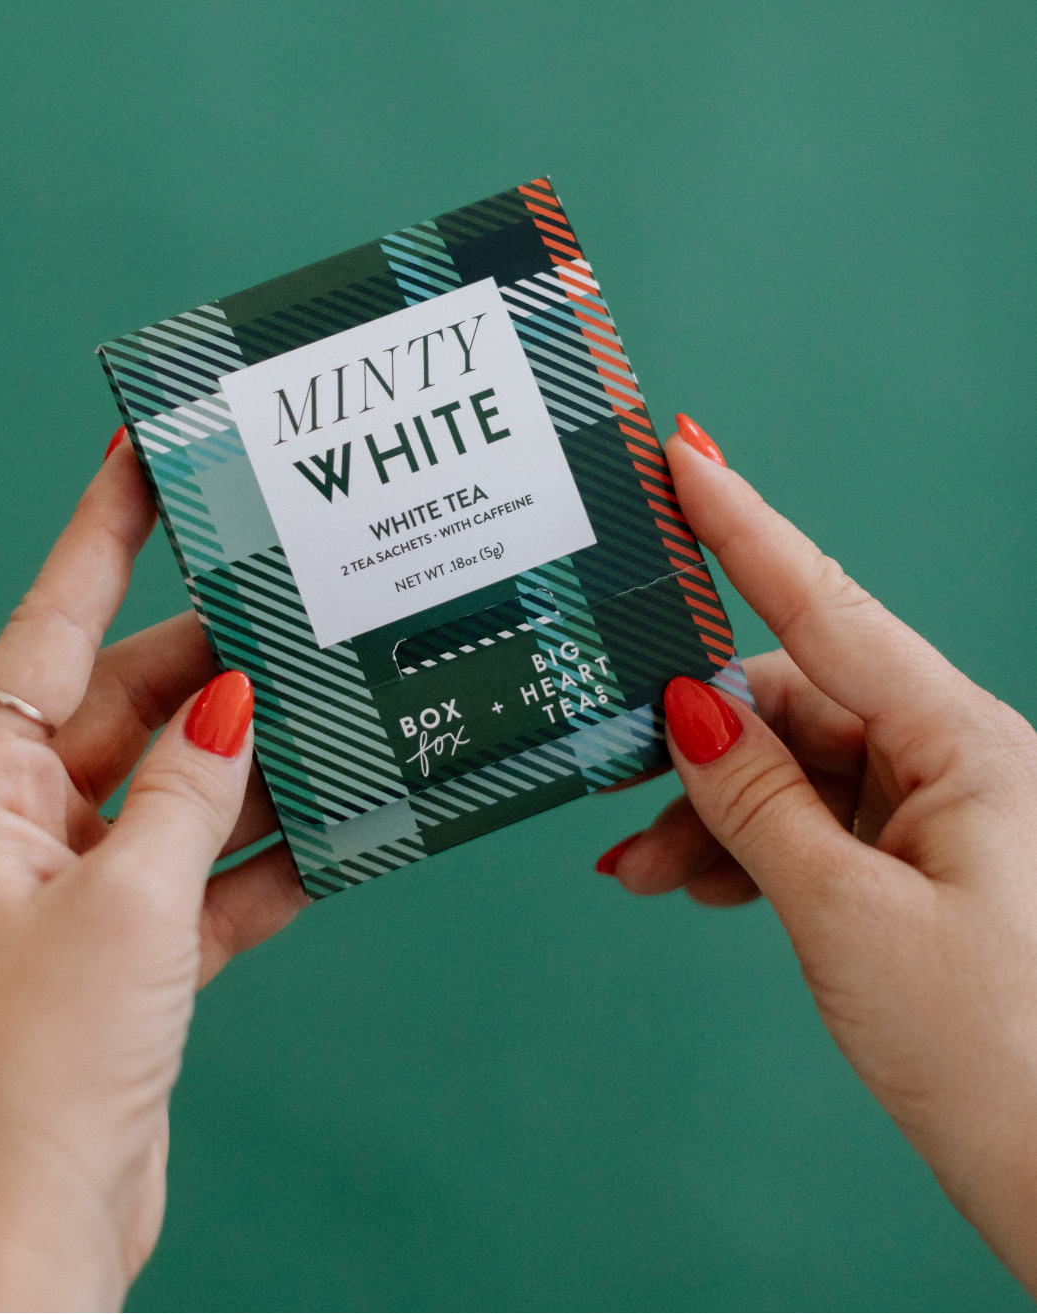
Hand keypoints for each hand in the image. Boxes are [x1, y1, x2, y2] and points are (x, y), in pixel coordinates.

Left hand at [0, 437, 308, 1312]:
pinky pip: (207, 872)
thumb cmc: (36, 1068)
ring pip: (180, 789)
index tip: (144, 459)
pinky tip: (338, 829)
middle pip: (132, 709)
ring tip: (336, 712)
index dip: (102, 538)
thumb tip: (238, 701)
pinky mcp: (129, 948)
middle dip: (218, 671)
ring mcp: (78, 888)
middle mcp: (21, 827)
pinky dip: (265, 856)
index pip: (48, 630)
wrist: (33, 1231)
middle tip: (302, 613)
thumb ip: (189, 791)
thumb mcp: (127, 903)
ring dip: (255, 768)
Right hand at [601, 417, 1036, 1289]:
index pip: (830, 609)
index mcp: (966, 746)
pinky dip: (745, 851)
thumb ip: (757, 803)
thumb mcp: (848, 917)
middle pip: (792, 705)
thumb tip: (688, 708)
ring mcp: (935, 815)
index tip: (686, 454)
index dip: (747, 526)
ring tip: (646, 872)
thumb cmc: (999, 1054)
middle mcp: (953, 762)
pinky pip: (809, 826)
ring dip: (709, 815)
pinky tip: (700, 887)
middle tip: (610, 770)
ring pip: (789, 773)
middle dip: (694, 742)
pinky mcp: (917, 866)